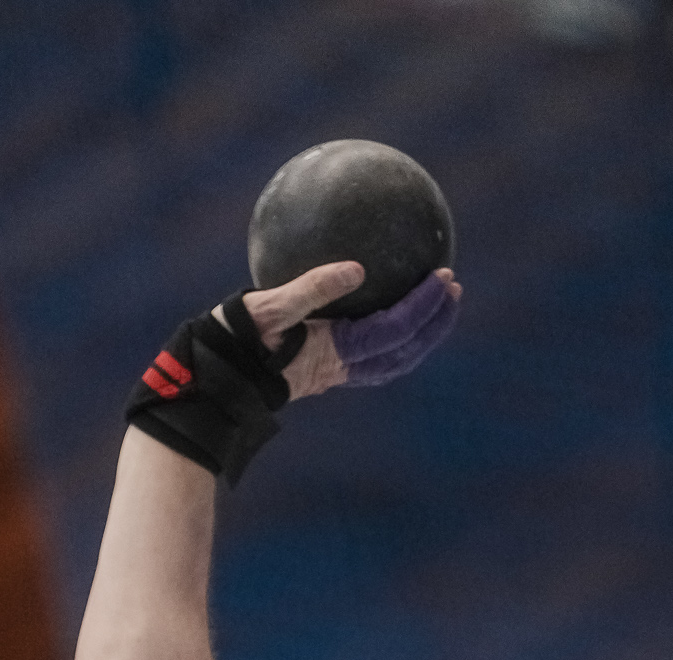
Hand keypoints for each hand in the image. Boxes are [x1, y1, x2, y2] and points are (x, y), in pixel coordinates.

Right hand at [229, 262, 461, 401]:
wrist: (217, 377)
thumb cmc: (237, 340)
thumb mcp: (268, 308)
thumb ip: (311, 288)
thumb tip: (357, 268)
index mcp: (336, 353)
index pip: (394, 330)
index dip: (423, 306)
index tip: (444, 275)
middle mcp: (344, 368)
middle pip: (405, 350)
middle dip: (435, 321)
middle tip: (455, 286)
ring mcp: (337, 372)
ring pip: (394, 357)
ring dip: (421, 331)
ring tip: (438, 299)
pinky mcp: (328, 367)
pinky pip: (373, 350)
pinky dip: (394, 332)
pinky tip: (394, 305)